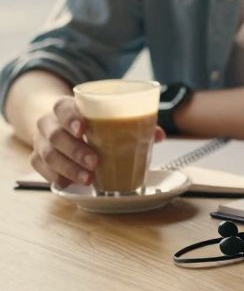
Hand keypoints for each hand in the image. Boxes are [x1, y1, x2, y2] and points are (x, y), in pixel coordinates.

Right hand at [29, 96, 163, 187]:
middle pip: (56, 135)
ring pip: (48, 155)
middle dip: (75, 150)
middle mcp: (49, 123)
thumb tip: (159, 135)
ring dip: (69, 168)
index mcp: (65, 107)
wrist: (59, 124)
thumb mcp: (105, 115)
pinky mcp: (38, 159)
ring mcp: (40, 142)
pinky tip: (71, 183)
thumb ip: (131, 122)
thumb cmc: (89, 121)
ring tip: (89, 179)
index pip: (63, 108)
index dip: (71, 118)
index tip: (83, 129)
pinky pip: (42, 170)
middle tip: (95, 162)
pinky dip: (57, 177)